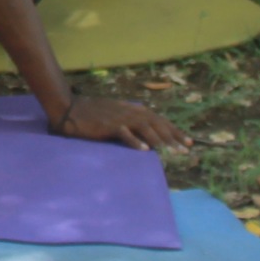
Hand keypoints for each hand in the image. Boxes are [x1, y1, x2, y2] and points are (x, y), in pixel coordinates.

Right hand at [52, 94, 189, 151]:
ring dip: (160, 140)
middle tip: (186, 150)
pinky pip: (125, 134)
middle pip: (156, 124)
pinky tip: (144, 150)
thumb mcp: (116, 113)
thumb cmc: (92, 112)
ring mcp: (120, 118)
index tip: (189, 142)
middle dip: (173, 138)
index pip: (159, 120)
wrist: (70, 108)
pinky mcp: (108, 125)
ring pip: (145, 128)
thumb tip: (148, 134)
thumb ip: (132, 120)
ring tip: (172, 152)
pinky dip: (135, 141)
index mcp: (133, 109)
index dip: (175, 131)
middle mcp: (130, 112)